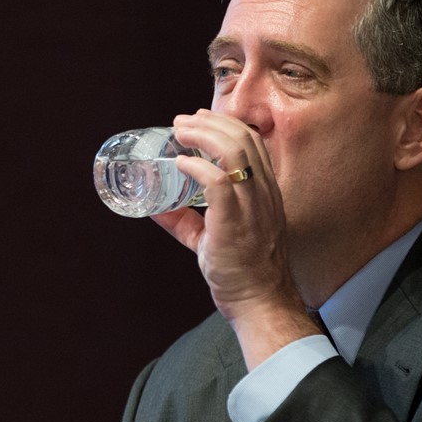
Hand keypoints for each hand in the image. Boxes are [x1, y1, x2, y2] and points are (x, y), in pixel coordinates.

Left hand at [152, 110, 319, 367]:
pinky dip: (197, 167)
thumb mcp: (216, 238)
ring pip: (235, 152)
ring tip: (180, 132)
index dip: (225, 124)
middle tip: (182, 122)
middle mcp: (263, 195)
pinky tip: (182, 164)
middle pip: (244, 139)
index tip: (200, 119)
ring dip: (203, 135)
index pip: (253, 143)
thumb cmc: (243, 273)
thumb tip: (155, 207)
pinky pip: (219, 182)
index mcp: (266, 193)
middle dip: (210, 122)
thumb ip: (188, 221)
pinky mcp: (235, 223)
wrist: (260, 302)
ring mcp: (253, 208)